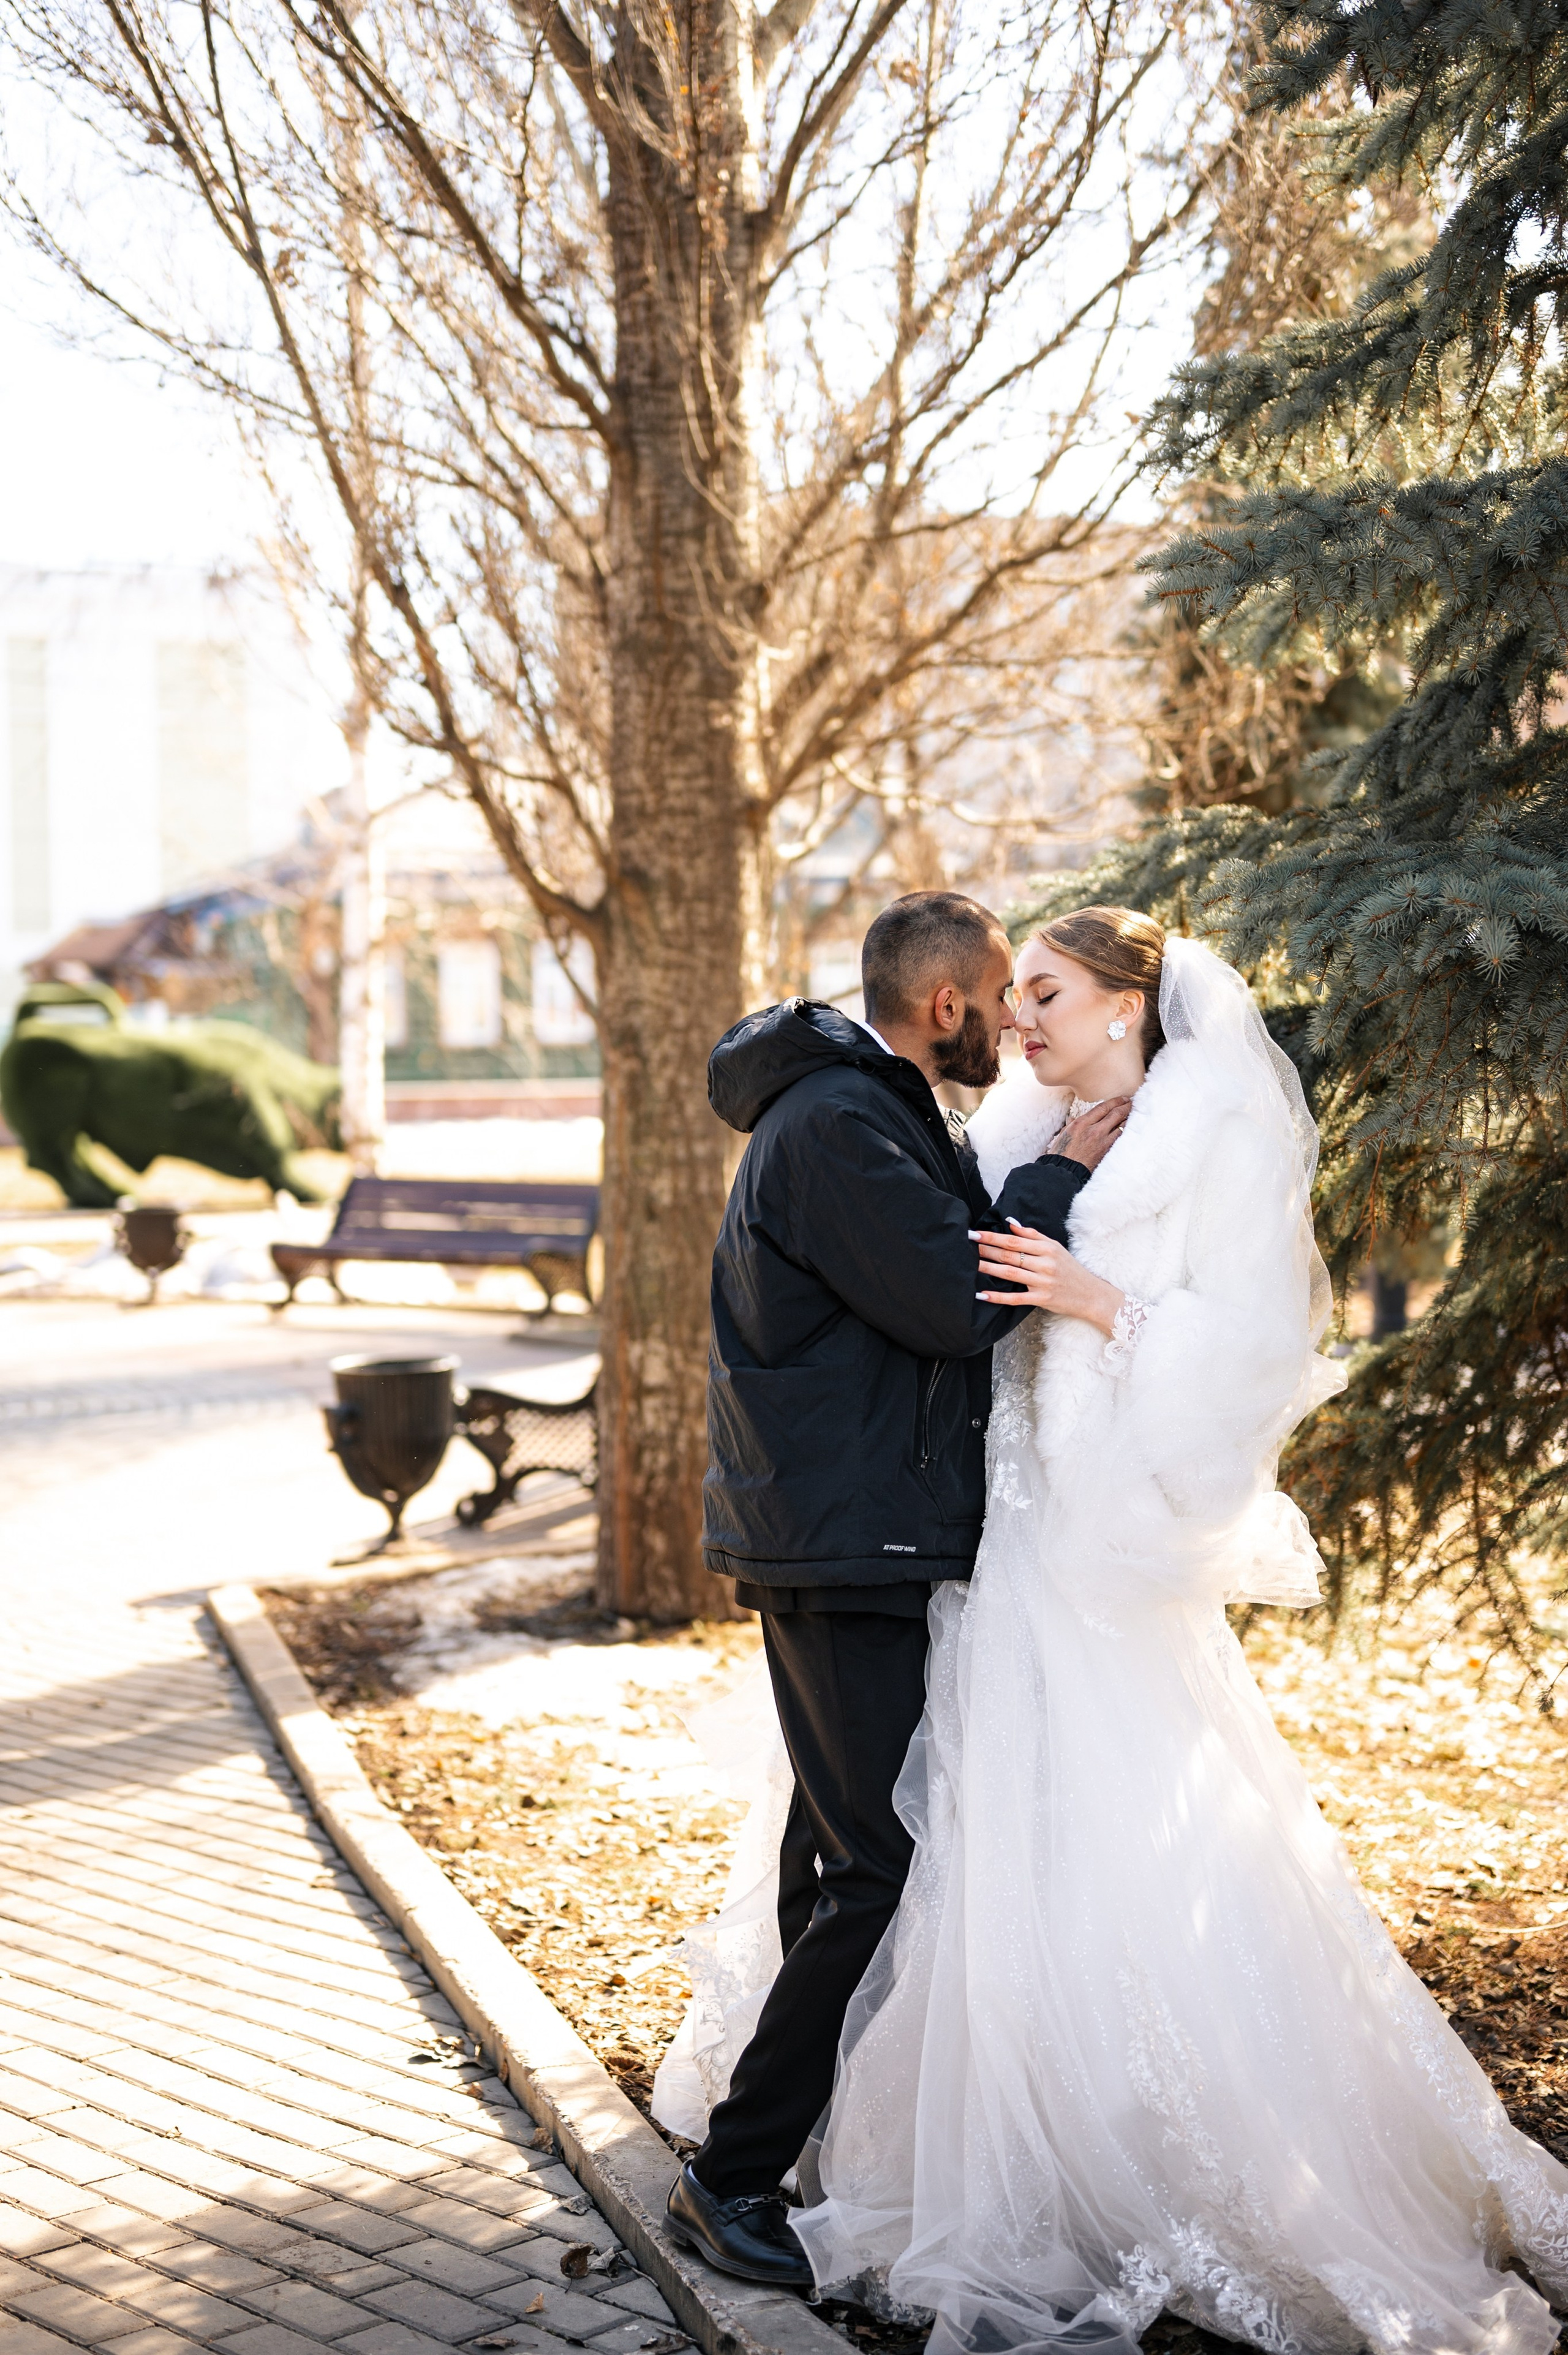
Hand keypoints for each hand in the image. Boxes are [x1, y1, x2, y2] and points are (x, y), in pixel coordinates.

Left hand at [972, 1219, 1124, 1336]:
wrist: (1091, 1294)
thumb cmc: (1071, 1269)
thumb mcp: (1055, 1247)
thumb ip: (1033, 1236)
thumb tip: (1011, 1224)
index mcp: (1047, 1248)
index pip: (1014, 1241)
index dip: (993, 1237)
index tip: (975, 1233)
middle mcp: (1045, 1264)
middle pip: (1010, 1255)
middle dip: (986, 1250)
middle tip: (967, 1246)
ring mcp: (1043, 1282)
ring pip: (1010, 1274)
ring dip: (989, 1268)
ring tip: (970, 1265)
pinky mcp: (1041, 1299)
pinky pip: (1015, 1298)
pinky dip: (998, 1297)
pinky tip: (982, 1294)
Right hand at [1055, 1096, 1129, 1170]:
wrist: (1066, 1172)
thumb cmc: (1062, 1153)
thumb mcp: (1064, 1134)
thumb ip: (1073, 1124)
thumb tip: (1074, 1119)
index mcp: (1081, 1123)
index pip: (1103, 1107)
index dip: (1116, 1101)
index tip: (1122, 1098)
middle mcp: (1094, 1131)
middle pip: (1116, 1114)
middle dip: (1126, 1106)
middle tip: (1131, 1102)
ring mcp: (1103, 1142)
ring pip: (1121, 1126)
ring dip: (1128, 1118)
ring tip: (1132, 1113)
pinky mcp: (1107, 1152)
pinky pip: (1119, 1138)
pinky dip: (1124, 1131)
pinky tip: (1127, 1128)